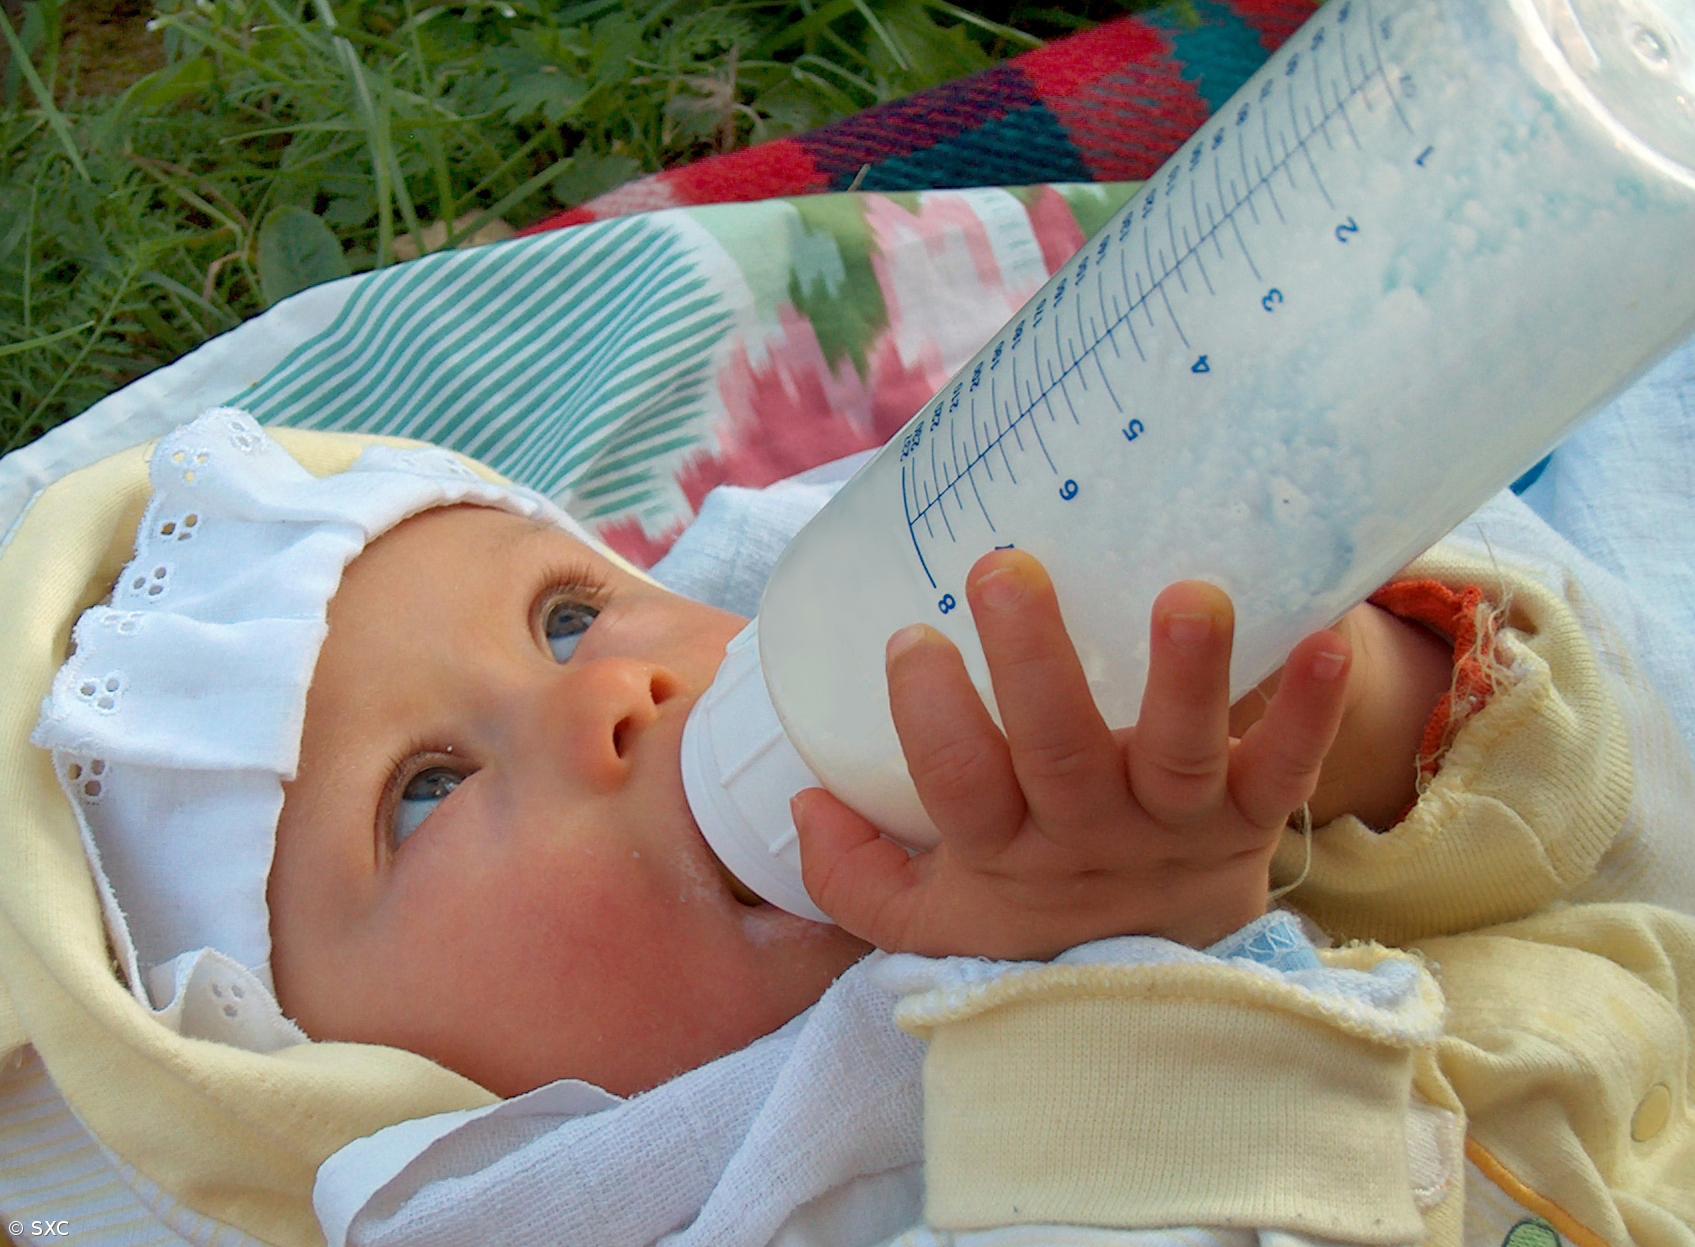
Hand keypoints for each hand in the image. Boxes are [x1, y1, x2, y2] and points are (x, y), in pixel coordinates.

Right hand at [791, 549, 1352, 958]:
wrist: (1162, 974)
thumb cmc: (1036, 913)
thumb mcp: (932, 919)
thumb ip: (853, 874)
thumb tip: (802, 802)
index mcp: (1006, 851)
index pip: (958, 786)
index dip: (932, 718)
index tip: (913, 638)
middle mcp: (1091, 835)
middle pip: (1060, 755)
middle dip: (1033, 665)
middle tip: (1006, 569)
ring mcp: (1176, 825)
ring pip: (1180, 757)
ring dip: (1187, 676)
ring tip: (1188, 595)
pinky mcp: (1251, 815)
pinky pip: (1286, 769)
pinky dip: (1310, 713)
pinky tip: (1327, 639)